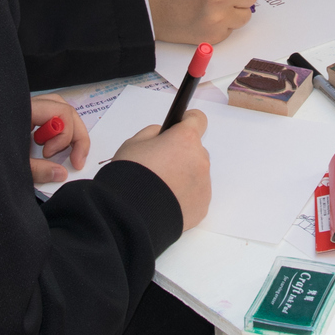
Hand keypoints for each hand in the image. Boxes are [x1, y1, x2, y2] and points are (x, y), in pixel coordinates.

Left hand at [29, 94, 90, 182]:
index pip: (61, 113)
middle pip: (64, 108)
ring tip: (56, 149)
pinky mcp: (21, 115)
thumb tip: (62, 173)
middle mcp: (27, 104)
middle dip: (73, 134)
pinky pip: (46, 115)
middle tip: (74, 158)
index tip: (51, 156)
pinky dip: (53, 129)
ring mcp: (24, 108)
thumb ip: (38, 171)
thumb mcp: (13, 168)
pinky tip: (47, 146)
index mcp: (25, 109)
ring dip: (65, 130)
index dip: (66, 136)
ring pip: (57, 109)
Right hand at [114, 110, 211, 228]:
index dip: (187, 121)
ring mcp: (204, 185)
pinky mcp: (202, 206)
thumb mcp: (133, 144)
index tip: (180, 125)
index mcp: (185, 139)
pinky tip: (165, 201)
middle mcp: (200, 160)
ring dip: (184, 176)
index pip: (198, 120)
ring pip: (196, 174)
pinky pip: (196, 195)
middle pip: (195, 150)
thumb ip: (152, 134)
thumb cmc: (130, 176)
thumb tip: (163, 135)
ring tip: (160, 188)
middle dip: (181, 154)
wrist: (130, 215)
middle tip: (160, 166)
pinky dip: (185, 196)